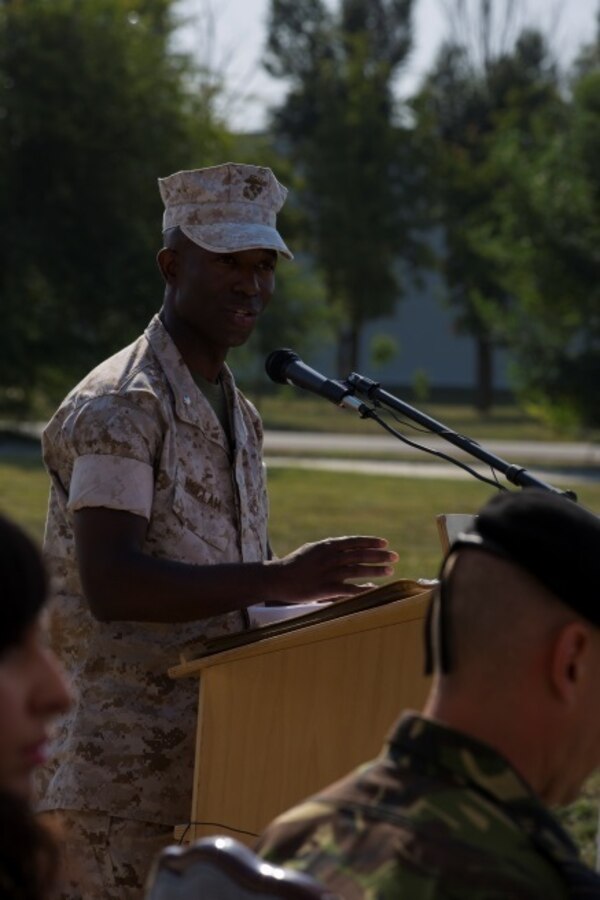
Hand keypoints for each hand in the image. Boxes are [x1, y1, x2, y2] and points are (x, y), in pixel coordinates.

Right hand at [268, 536, 397, 603]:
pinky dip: (362, 589)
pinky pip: (347, 589)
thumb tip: (346, 547)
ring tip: (389, 571)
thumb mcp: (311, 550)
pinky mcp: (324, 589)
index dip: (370, 542)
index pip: (353, 542)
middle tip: (394, 556)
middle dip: (378, 555)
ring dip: (375, 570)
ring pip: (356, 570)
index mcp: (326, 546)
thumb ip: (329, 548)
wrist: (276, 578)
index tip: (384, 543)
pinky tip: (375, 590)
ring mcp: (327, 573)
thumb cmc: (294, 564)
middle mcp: (328, 557)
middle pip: (358, 554)